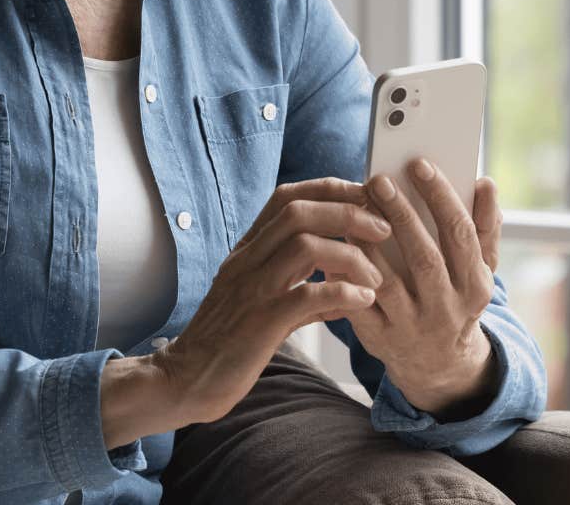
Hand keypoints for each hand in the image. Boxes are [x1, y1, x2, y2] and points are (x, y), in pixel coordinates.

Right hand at [153, 177, 394, 424]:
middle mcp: (247, 261)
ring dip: (350, 255)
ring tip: (376, 277)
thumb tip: (346, 291)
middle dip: (348, 212)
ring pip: (304, 246)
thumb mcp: (262, 303)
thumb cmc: (227, 343)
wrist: (187, 380)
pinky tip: (362, 302)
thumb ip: (300, 290)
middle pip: (298, 211)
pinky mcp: (259, 322)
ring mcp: (251, 289)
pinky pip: (306, 296)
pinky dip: (342, 293)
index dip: (330, 189)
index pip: (287, 198)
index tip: (366, 198)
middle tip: (383, 229)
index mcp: (247, 251)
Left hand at [344, 159, 503, 414]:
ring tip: (353, 207)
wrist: (439, 363)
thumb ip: (485, 227)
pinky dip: (345, 274)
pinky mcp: (379, 338)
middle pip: (424, 257)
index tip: (419, 164)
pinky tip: (335, 245)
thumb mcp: (480, 269)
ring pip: (387, 281)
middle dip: (401, 215)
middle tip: (379, 180)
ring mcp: (411, 326)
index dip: (441, 197)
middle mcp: (446, 308)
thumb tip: (485, 182)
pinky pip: (358, 302)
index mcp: (475, 286)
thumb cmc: (457, 298)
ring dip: (368, 243)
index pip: (460, 235)